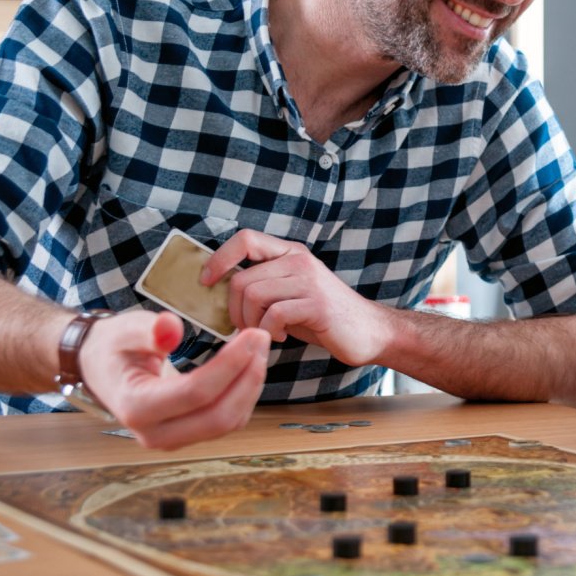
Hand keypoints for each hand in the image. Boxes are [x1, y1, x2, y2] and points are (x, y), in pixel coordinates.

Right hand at [80, 311, 270, 450]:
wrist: (102, 368)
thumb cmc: (114, 347)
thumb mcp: (124, 330)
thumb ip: (149, 330)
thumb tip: (172, 328)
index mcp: (135, 408)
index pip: (195, 392)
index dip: (230, 364)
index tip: (252, 334)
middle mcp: (154, 434)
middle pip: (218, 417)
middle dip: (248, 378)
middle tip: (262, 339)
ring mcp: (172, 439)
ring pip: (227, 423)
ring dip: (251, 386)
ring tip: (260, 348)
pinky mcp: (188, 435)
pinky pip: (227, 422)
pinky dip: (244, 394)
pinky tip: (250, 365)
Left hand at [205, 229, 387, 366]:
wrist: (369, 331)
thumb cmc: (323, 316)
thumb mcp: (291, 291)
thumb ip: (263, 285)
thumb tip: (217, 292)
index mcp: (291, 252)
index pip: (245, 239)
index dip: (219, 258)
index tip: (206, 282)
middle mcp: (299, 260)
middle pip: (241, 279)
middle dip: (233, 310)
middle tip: (245, 326)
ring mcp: (309, 280)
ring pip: (253, 296)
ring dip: (250, 323)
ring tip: (265, 332)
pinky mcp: (317, 304)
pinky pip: (274, 315)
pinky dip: (269, 332)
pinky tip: (281, 336)